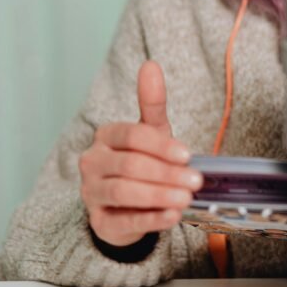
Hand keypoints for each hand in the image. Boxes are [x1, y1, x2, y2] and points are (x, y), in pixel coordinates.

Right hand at [78, 60, 200, 246]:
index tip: (187, 154)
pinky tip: (172, 217)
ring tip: (185, 199)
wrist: (126, 203)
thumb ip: (152, 102)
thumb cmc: (141, 160)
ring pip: (123, 192)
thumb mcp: (151, 132)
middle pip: (129, 165)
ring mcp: (92, 193)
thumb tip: (151, 65)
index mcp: (105, 137)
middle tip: (195, 180)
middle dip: (165, 173)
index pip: (131, 136)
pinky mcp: (100, 222)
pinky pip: (123, 221)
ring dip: (158, 195)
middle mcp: (92, 163)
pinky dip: (150, 219)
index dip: (161, 146)